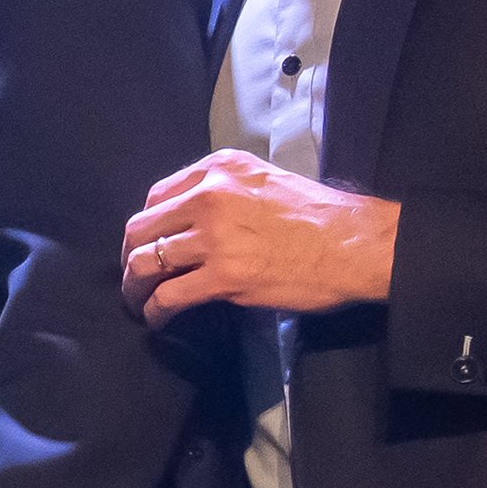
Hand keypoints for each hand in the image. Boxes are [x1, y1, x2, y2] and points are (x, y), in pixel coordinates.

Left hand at [126, 149, 400, 323]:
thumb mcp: (265, 181)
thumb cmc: (319, 216)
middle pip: (141, 229)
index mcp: (220, 168)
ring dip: (135, 287)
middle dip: (131, 256)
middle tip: (135, 277)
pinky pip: (168, 296)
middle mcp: (209, 196)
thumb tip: (194, 218)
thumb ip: (226, 191)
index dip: (148, 225)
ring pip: (146, 263)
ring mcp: (214, 236)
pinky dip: (154, 311)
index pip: (157, 194)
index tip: (150, 243)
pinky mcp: (223, 276)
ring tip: (138, 302)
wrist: (355, 244)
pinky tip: (157, 319)